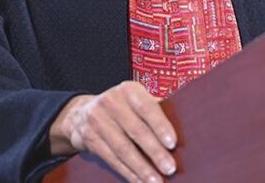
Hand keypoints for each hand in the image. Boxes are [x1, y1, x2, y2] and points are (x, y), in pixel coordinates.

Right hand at [50, 81, 176, 182]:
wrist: (81, 113)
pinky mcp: (89, 138)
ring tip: (156, 181)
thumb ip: (154, 109)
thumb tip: (183, 128)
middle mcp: (111, 102)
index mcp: (129, 90)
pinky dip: (127, 172)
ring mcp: (97, 120)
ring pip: (122, 149)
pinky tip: (139, 181)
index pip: (147, 107)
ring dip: (141, 168)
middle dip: (154, 152)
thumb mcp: (134, 100)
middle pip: (136, 131)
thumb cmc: (122, 107)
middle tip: (170, 168)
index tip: (173, 144)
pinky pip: (111, 159)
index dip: (160, 126)